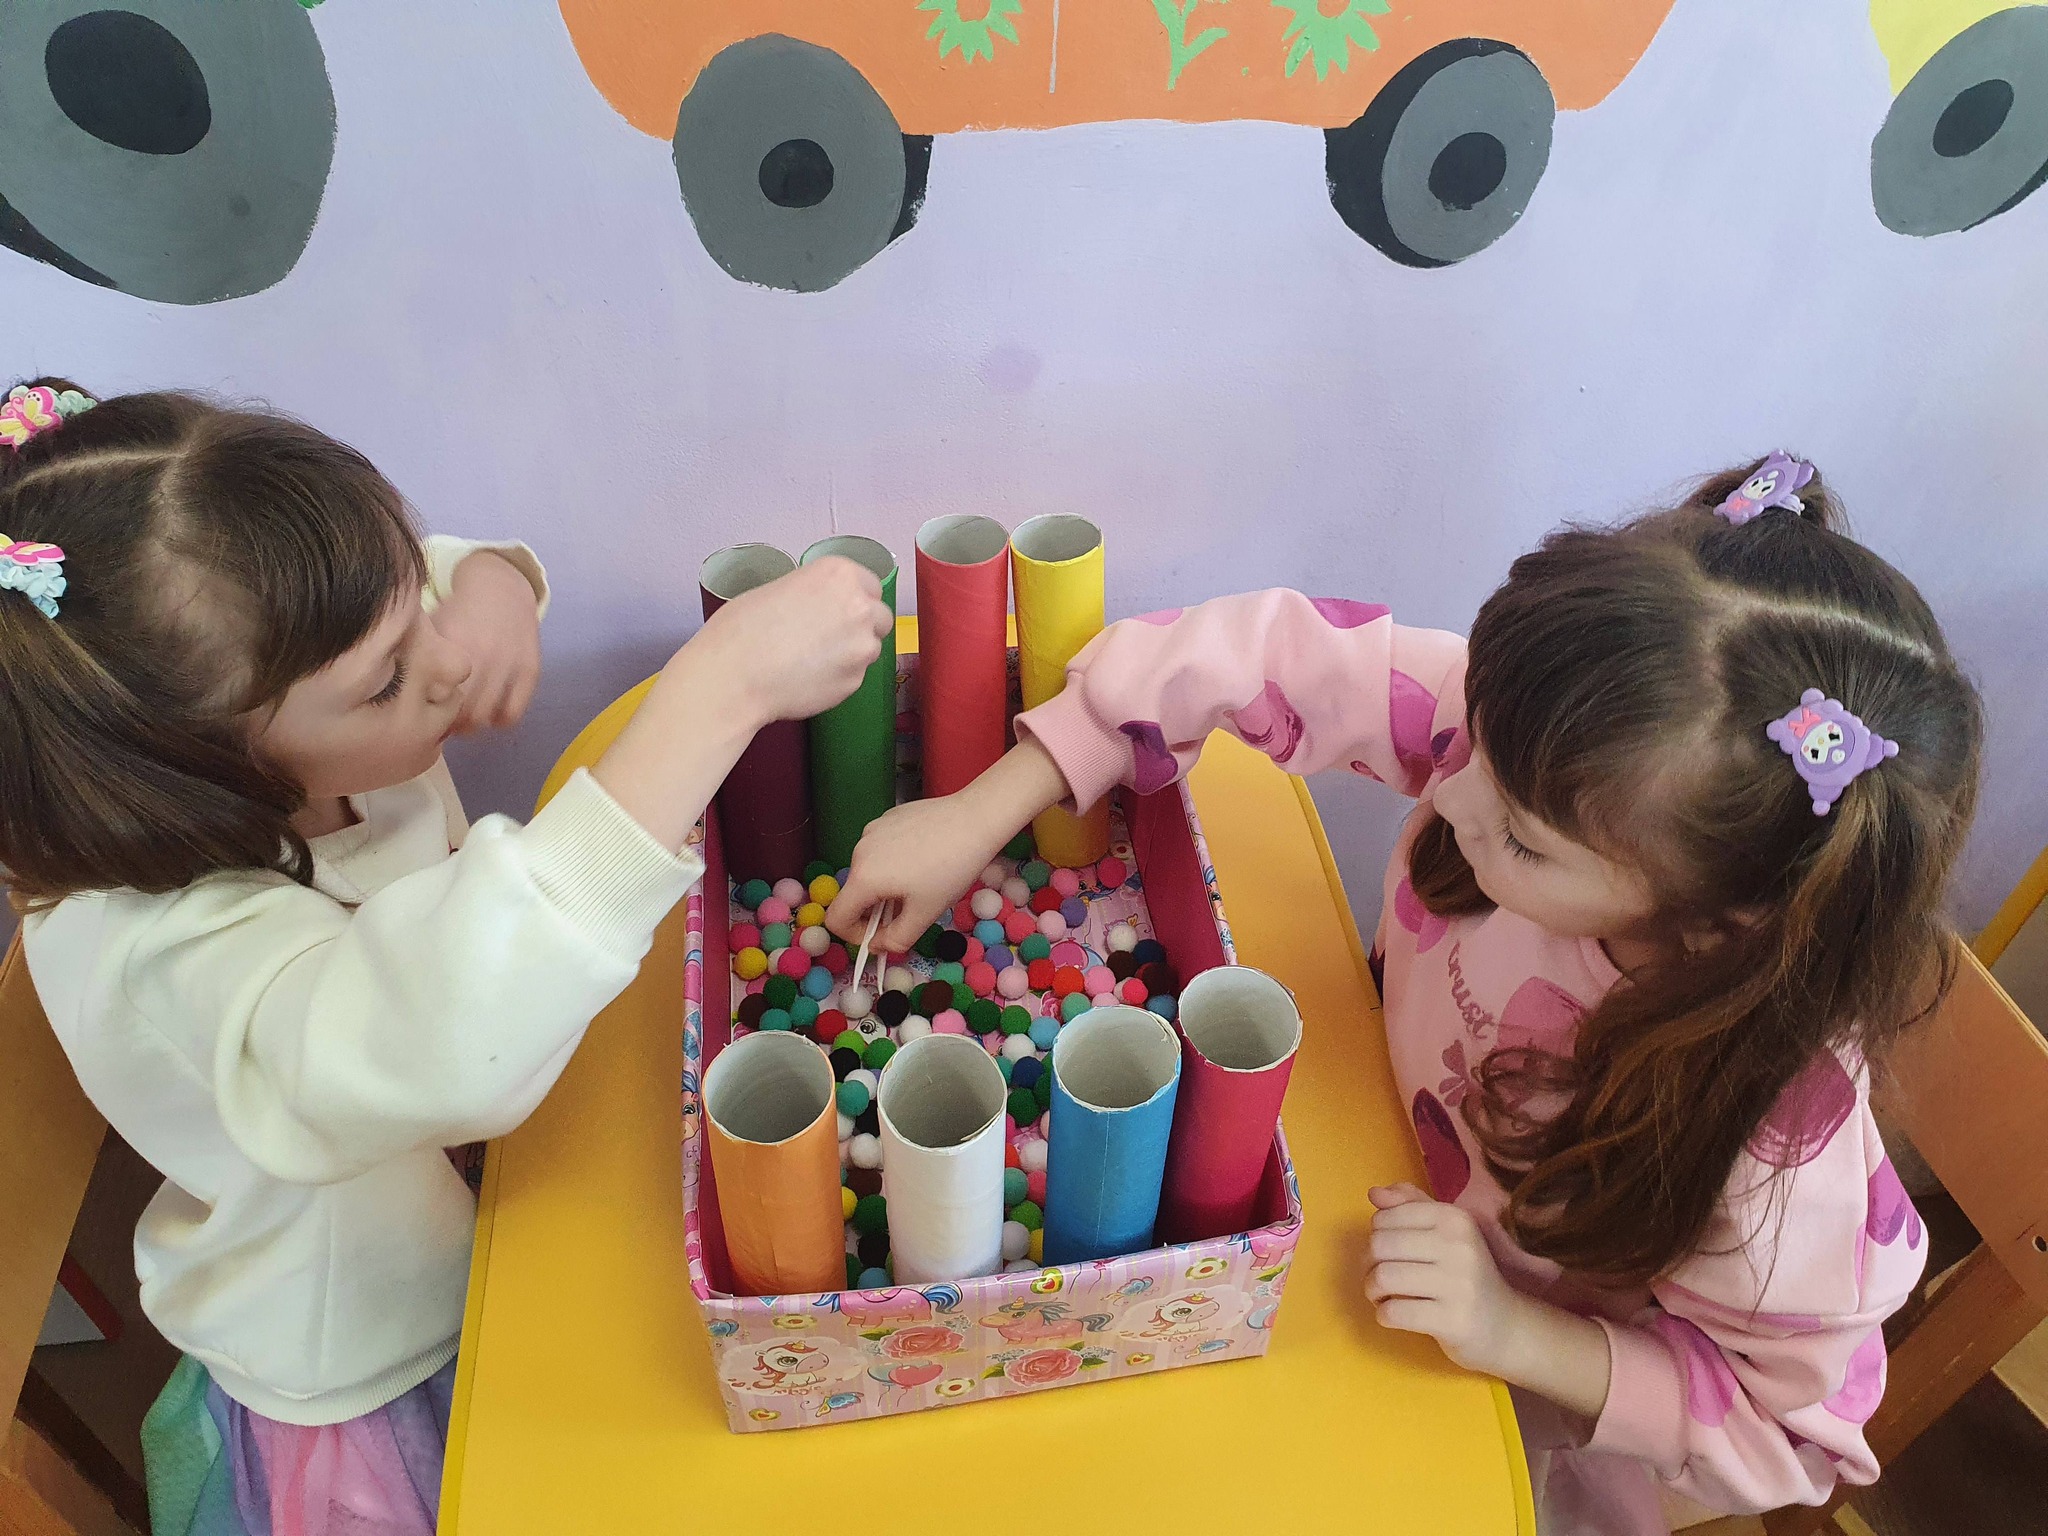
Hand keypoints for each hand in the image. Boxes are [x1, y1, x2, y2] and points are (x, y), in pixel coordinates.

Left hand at [433, 551, 541, 733]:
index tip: (422, 713)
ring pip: (485, 717)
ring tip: (464, 720)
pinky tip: (491, 712)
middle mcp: (483, 656)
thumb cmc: (459, 611)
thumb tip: (400, 693)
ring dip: (473, 726)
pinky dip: (499, 720)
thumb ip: (417, 655)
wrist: (501, 587)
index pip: (435, 697)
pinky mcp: (530, 671)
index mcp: (453, 644)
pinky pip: (513, 713)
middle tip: (442, 721)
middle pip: (460, 713)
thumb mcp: (433, 625)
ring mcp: (509, 665)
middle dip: (449, 724)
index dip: (426, 711)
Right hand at [689, 557, 891, 730]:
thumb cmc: (741, 629)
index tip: (841, 608)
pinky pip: (855, 676)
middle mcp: (859, 606)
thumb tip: (823, 606)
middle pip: (880, 616)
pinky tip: (808, 677)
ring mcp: (862, 646)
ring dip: (852, 652)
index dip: (855, 598)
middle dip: (862, 625)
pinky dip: (839, 677)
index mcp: (839, 574)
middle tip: (831, 636)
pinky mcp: (856, 682)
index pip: (870, 584)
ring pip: (871, 648)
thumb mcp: (779, 589)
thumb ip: (814, 593)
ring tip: (813, 658)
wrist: (733, 676)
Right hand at [825, 739, 1072, 950]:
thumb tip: (877, 945)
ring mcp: (871, 830)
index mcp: (863, 878)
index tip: (883, 935)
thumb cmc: (951, 869)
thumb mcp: (925, 914)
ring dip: (886, 885)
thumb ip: (896, 939)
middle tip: (911, 909)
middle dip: (876, 910)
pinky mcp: (886, 818)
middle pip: (854, 894)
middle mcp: (859, 851)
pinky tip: (923, 856)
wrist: (975, 818)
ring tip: (922, 880)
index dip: (854, 936)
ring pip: (868, 871)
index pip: (836, 918)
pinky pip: (880, 850)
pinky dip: (893, 862)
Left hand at [1365, 1183, 1521, 1375]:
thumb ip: (1410, 1205)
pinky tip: (1396, 1315)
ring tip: (1385, 1297)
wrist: (1506, 1325)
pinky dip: (1384, 1315)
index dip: (1376, 1237)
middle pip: (1379, 1246)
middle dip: (1369, 1266)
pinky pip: (1393, 1312)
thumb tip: (1374, 1193)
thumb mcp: (1446, 1231)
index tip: (1390, 1254)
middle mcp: (1458, 1245)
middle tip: (1382, 1279)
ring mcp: (1457, 1284)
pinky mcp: (1452, 1320)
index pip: (1384, 1217)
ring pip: (1383, 1277)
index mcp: (1454, 1218)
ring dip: (1373, 1291)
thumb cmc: (1465, 1274)